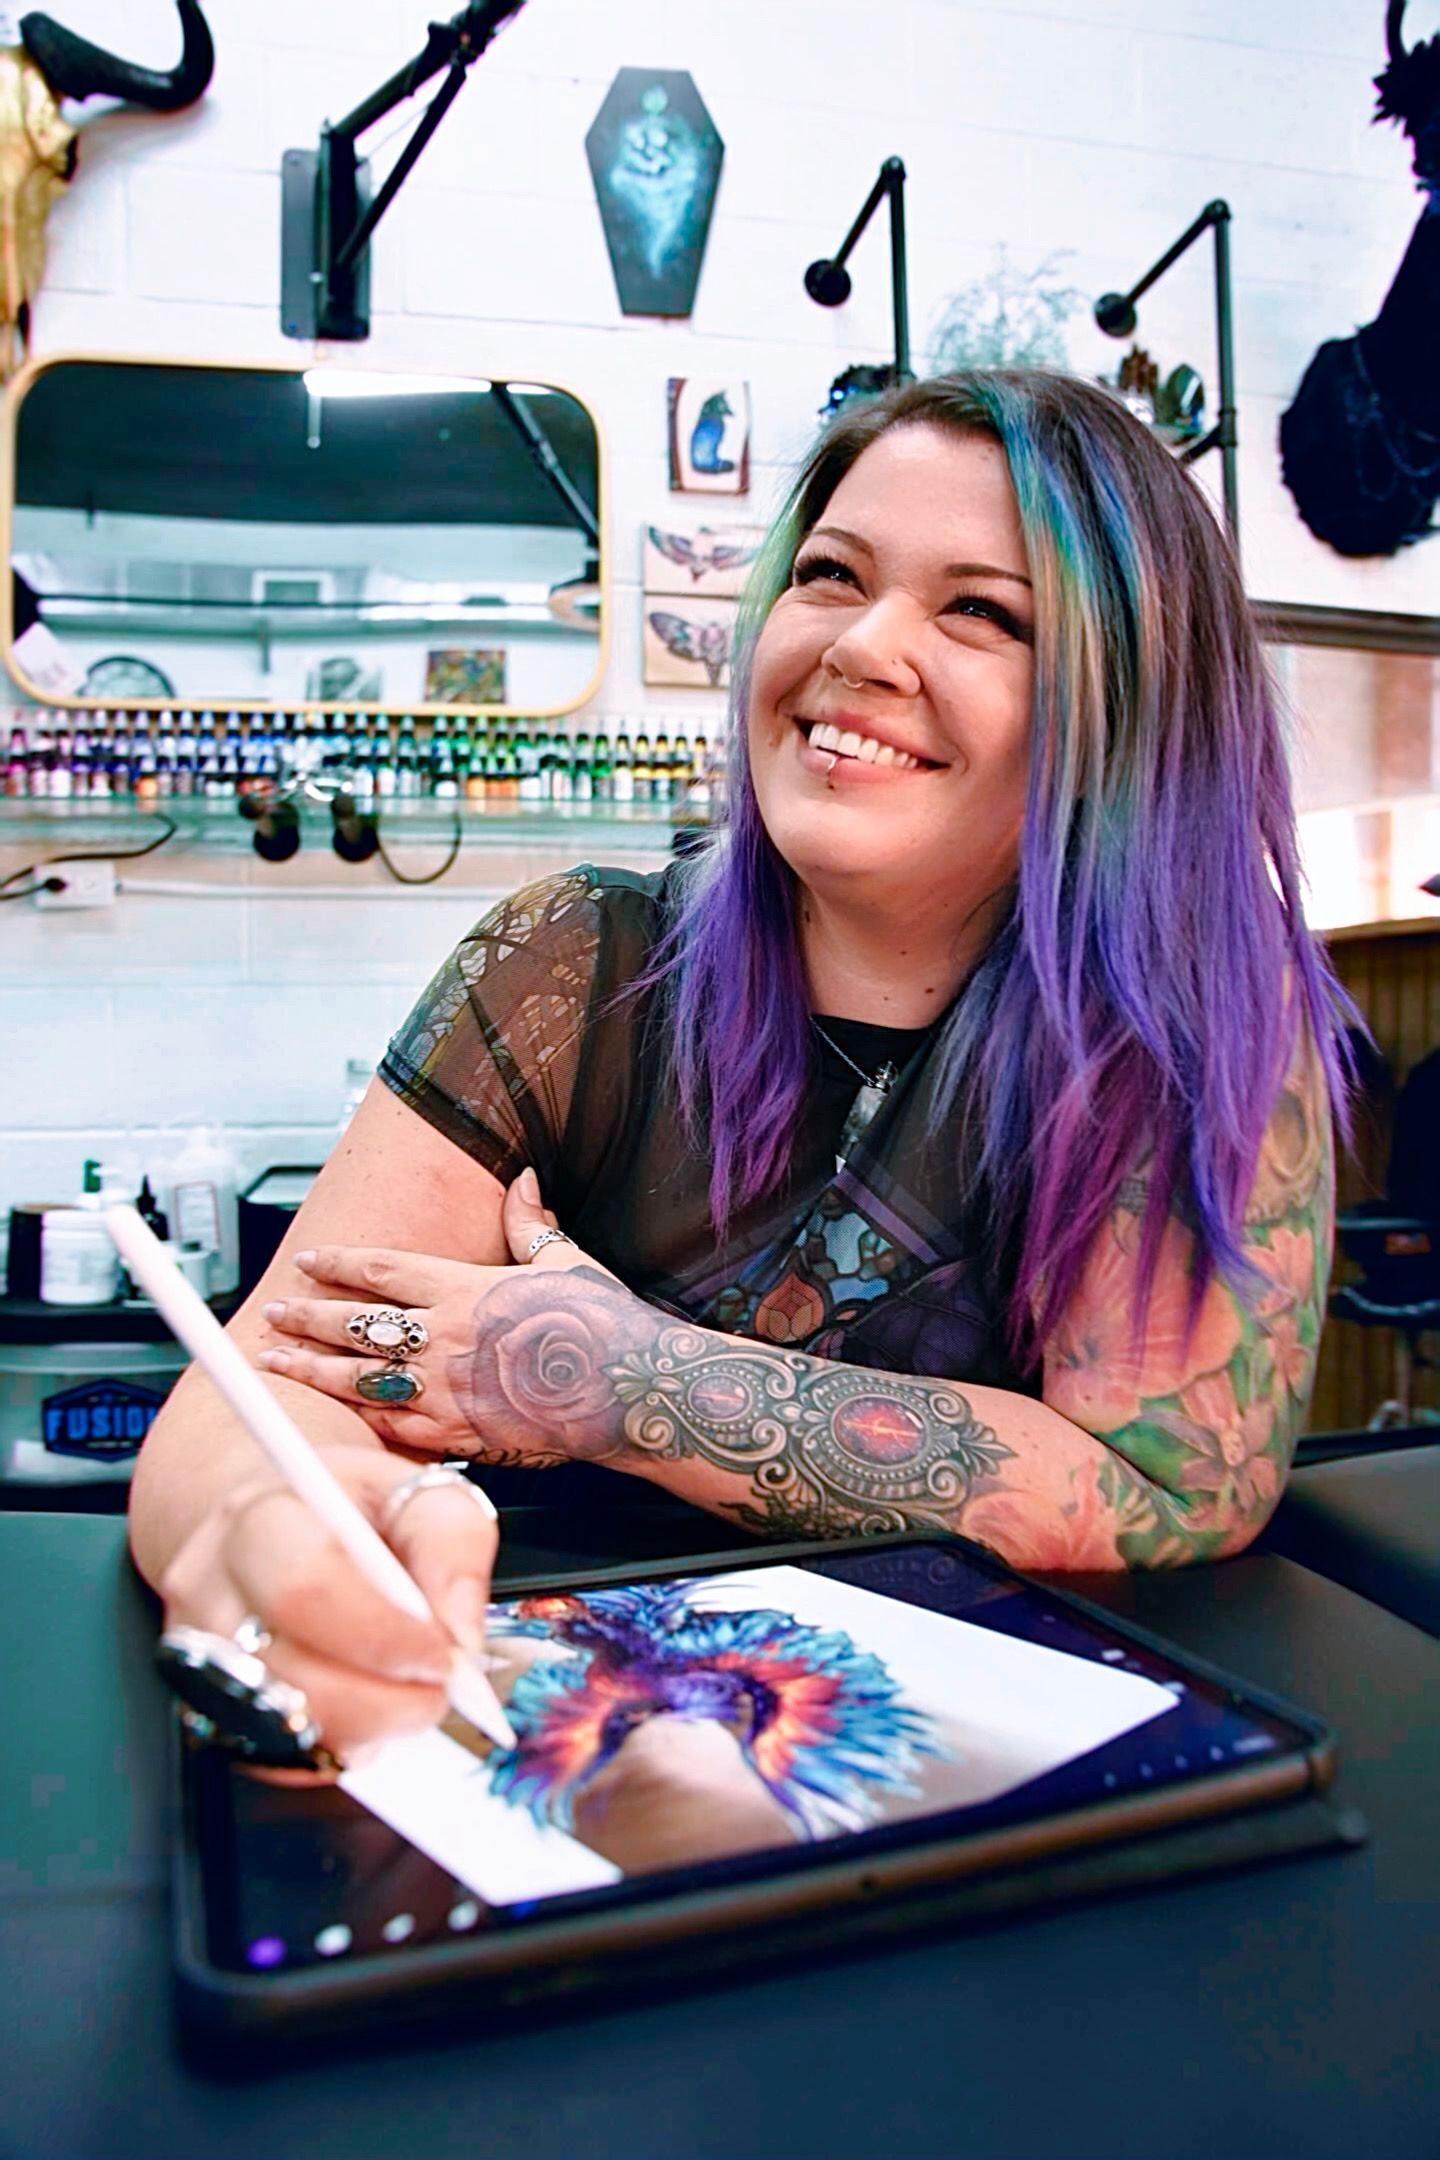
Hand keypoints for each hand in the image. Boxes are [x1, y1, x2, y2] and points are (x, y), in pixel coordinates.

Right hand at [158, 1447, 498, 1760]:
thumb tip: (461, 1634)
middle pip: (292, 1676)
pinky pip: (283, 1758)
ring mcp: (201, 1662)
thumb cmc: (343, 1509)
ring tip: (407, 1689)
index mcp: (258, 1520)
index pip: (305, 1589)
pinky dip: (343, 1745)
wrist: (269, 1524)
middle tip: (439, 1684)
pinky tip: (366, 1703)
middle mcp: (210, 1594)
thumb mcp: (414, 1490)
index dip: (385, 1635)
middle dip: (388, 1698)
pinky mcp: (211, 1714)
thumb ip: (453, 1543)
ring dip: (372, 1727)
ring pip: (287, 1730)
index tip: (445, 1653)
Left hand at [256, 1170, 630, 1464]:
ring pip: (360, 1377)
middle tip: (273, 1313)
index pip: (381, 1270)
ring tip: (278, 1362)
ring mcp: (446, 1388)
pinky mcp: (459, 1432)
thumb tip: (522, 1180)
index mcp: (463, 1288)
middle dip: (307, 1317)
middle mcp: (443, 1337)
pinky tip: (340, 1413)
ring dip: (313, 1368)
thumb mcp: (566, 1260)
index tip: (308, 1261)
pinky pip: (395, 1425)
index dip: (338, 1264)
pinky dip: (363, 1418)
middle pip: (355, 1324)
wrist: (629, 1390)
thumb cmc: (602, 1323)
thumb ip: (530, 1225)